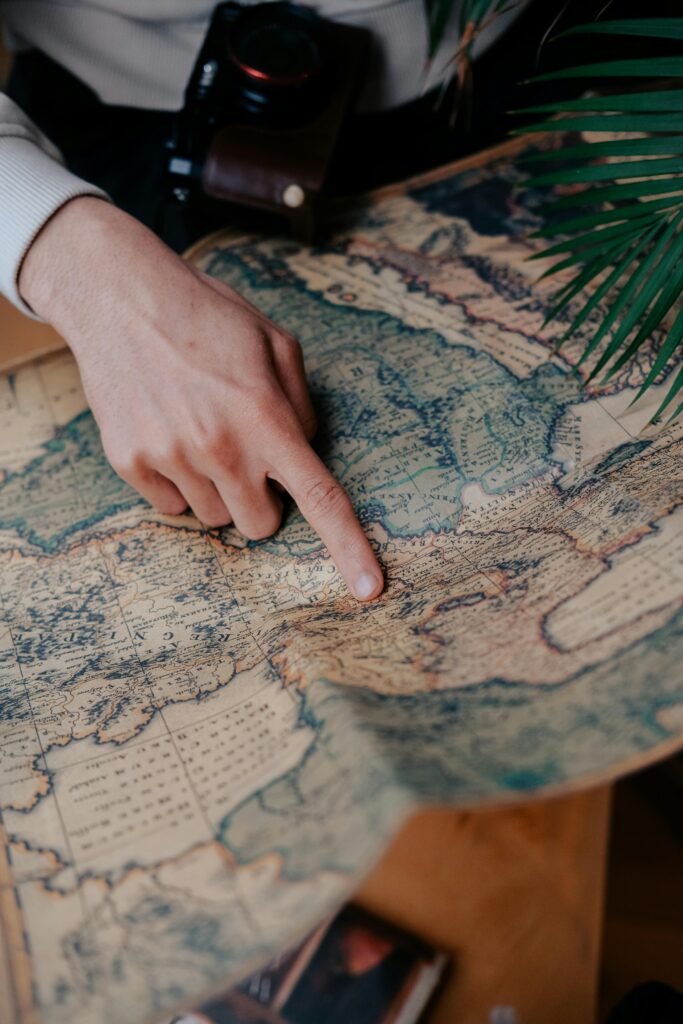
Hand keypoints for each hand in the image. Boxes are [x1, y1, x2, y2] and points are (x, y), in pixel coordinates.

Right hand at [19, 197, 383, 600]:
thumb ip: (301, 405)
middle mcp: (219, 446)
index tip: (369, 587)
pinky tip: (170, 435)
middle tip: (247, 456)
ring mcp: (171, 458)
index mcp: (265, 417)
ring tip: (200, 432)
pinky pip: (171, 507)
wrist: (118, 296)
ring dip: (218, 490)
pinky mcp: (131, 462)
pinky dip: (178, 484)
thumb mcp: (275, 342)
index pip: (319, 496)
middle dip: (263, 501)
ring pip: (214, 518)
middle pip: (260, 524)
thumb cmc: (207, 314)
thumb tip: (305, 452)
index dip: (349, 546)